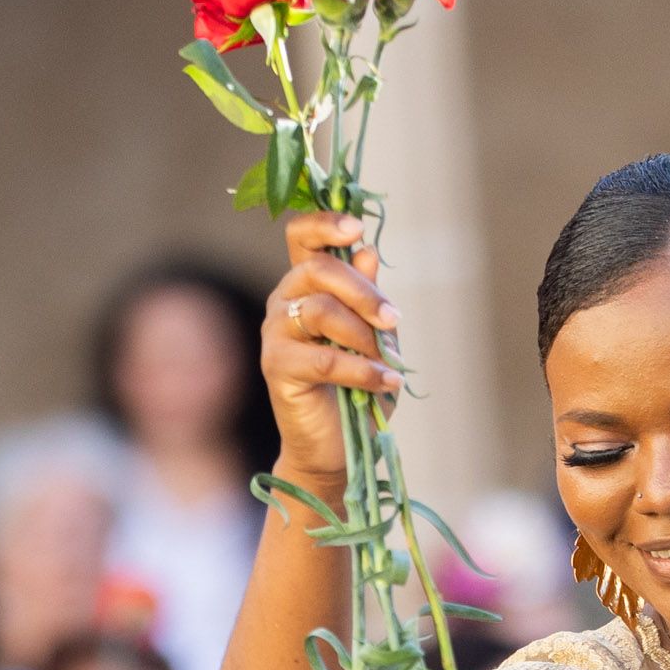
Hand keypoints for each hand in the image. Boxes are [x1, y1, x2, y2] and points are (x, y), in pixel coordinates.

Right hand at [259, 211, 399, 493]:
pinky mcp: (277, 367)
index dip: (324, 224)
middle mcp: (285, 300)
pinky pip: (325, 357)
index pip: (301, 236)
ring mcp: (276, 332)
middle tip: (393, 320)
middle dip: (364, 292)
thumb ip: (370, 298)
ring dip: (364, 335)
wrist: (338, 446)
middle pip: (318, 269)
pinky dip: (363, 370)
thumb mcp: (376, 337)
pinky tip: (388, 383)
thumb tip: (367, 253)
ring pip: (322, 309)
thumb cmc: (359, 387)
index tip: (355, 228)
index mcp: (307, 284)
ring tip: (388, 363)